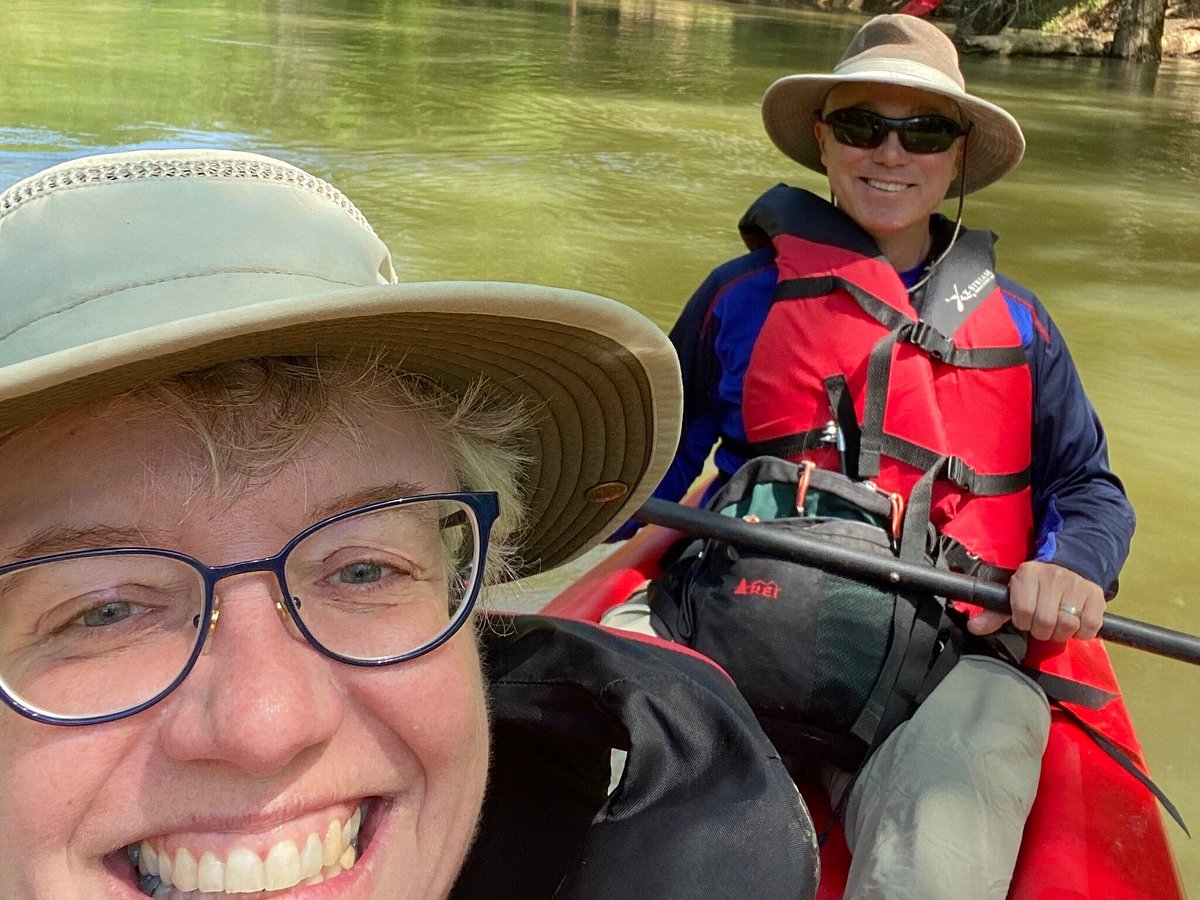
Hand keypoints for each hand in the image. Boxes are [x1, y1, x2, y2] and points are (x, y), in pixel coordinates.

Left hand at [967, 561, 1103, 641]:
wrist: (1069, 566)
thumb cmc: (1036, 588)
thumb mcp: (1013, 596)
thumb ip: (993, 614)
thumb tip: (973, 627)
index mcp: (1027, 574)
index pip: (1023, 612)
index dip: (1024, 622)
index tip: (1026, 618)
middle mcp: (1052, 576)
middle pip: (1046, 621)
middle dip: (1042, 631)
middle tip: (1043, 625)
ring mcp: (1076, 584)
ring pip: (1068, 625)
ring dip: (1061, 633)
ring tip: (1058, 624)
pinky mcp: (1096, 594)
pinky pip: (1090, 625)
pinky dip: (1083, 632)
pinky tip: (1076, 623)